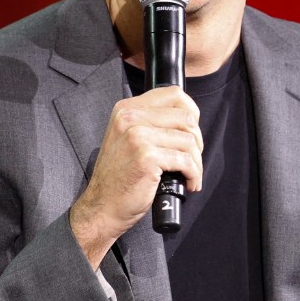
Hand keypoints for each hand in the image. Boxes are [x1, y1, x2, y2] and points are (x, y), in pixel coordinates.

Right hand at [69, 86, 202, 266]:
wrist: (102, 206)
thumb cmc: (119, 177)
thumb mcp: (127, 139)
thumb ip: (149, 123)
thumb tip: (188, 120)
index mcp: (126, 109)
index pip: (173, 94)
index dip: (191, 112)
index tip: (193, 132)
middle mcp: (130, 118)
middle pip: (186, 117)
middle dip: (197, 140)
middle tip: (192, 159)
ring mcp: (137, 136)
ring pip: (189, 140)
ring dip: (197, 162)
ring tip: (190, 174)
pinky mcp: (146, 157)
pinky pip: (185, 161)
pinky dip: (194, 174)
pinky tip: (190, 183)